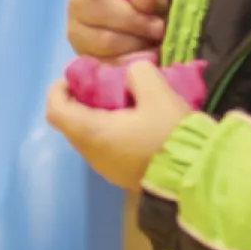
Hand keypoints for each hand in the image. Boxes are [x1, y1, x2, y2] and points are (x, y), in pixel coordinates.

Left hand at [42, 57, 193, 190]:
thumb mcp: (159, 93)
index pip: (55, 110)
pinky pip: (104, 148)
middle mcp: (92, 154)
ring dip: (98, 116)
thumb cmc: (171, 134)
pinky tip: (136, 122)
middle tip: (106, 84)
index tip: (79, 76)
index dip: (59, 89)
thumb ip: (139, 73)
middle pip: (70, 123)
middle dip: (81, 100)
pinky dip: (110, 131)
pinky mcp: (121, 176)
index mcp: (92, 133)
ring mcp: (105, 168)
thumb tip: (130, 74)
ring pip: (88, 136)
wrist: (195, 177)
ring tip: (125, 101)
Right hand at [67, 0, 168, 59]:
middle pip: (104, 14)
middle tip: (158, 28)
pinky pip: (110, 64)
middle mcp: (77, 4)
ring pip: (108, 43)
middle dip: (137, 23)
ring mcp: (76, 34)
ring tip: (151, 42)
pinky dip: (132, 62)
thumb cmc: (142, 7)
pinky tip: (143, 56)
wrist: (138, 33)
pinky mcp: (84, 60)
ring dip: (137, 44)